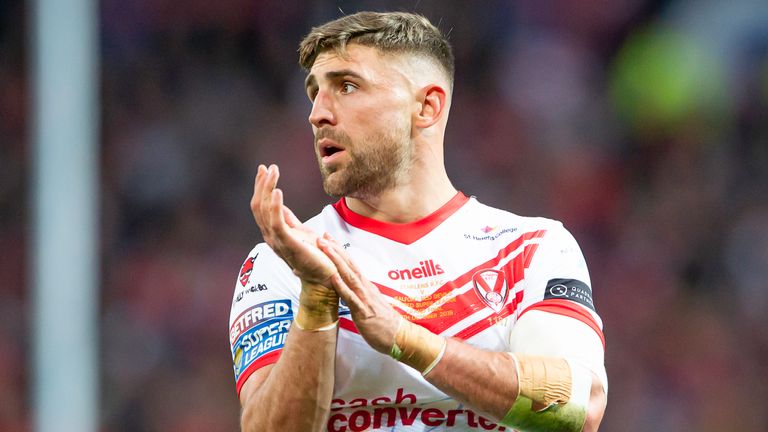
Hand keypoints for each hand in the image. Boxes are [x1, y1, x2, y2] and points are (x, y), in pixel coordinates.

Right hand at [250, 164, 335, 284]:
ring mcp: (278, 242)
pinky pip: (277, 222)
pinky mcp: (289, 244)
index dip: (261, 187)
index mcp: (274, 232)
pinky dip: (275, 206)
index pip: (261, 206)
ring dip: (268, 189)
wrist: (326, 277)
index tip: (264, 169)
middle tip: (268, 167)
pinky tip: (278, 191)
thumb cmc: (316, 255)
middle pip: (259, 206)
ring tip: (273, 172)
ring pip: (265, 211)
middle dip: (262, 185)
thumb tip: (280, 204)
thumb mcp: (301, 232)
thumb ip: (289, 220)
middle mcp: (271, 237)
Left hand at [317, 234, 400, 352]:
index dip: (340, 251)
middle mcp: (365, 288)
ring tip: (325, 249)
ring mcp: (365, 299)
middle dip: (335, 250)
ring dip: (336, 262)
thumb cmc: (384, 323)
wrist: (399, 336)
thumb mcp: (370, 304)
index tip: (329, 239)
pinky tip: (333, 277)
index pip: (351, 265)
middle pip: (349, 265)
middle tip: (322, 237)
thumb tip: (349, 287)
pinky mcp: (363, 312)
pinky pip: (351, 298)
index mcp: (366, 286)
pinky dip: (342, 286)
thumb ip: (360, 294)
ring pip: (349, 276)